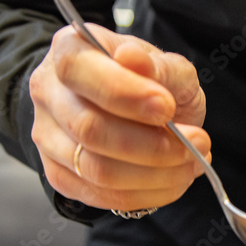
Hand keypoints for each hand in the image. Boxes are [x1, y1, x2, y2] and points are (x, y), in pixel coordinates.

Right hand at [29, 24, 209, 211]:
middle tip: (198, 143)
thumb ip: (156, 65)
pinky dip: (147, 194)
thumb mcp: (164, 64)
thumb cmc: (148, 80)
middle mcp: (49, 93)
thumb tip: (133, 59)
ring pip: (96, 170)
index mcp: (68, 49)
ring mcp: (47, 138)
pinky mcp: (60, 175)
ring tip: (191, 163)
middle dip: (152, 144)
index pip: (78, 71)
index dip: (124, 94)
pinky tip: (173, 179)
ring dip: (155, 175)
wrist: (132, 108)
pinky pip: (102, 196)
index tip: (167, 108)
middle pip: (89, 129)